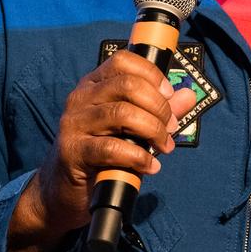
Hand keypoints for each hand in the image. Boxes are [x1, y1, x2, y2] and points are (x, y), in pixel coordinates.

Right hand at [6, 51, 194, 251]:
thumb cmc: (100, 154)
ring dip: (152, 131)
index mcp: (94, 85)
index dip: (152, 74)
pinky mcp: (73, 151)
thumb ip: (158, 111)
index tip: (169, 94)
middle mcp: (81, 98)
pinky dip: (138, 157)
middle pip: (127, 85)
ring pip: (122, 114)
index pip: (123, 61)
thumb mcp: (131, 128)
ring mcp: (74, 123)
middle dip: (158, 106)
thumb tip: (188, 95)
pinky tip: (149, 166)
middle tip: (170, 127)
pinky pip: (112, 148)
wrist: (63, 189)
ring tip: (164, 147)